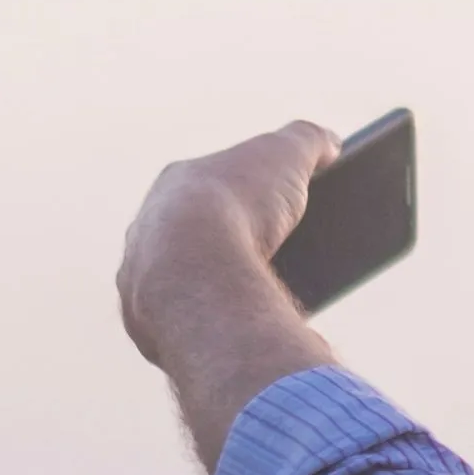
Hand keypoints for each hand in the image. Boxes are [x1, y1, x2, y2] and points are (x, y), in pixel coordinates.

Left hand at [116, 121, 341, 472]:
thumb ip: (308, 139)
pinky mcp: (148, 328)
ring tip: (281, 303)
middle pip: (202, 238)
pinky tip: (250, 334)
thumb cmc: (239, 207)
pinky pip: (187, 328)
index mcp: (173, 188)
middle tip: (295, 261)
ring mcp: (144, 282)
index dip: (257, 197)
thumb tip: (329, 143)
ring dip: (225, 291)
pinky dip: (216, 328)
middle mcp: (146, 233)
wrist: (198, 275)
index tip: (292, 210)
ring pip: (190, 285)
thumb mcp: (286, 155)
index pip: (217, 187)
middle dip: (240, 247)